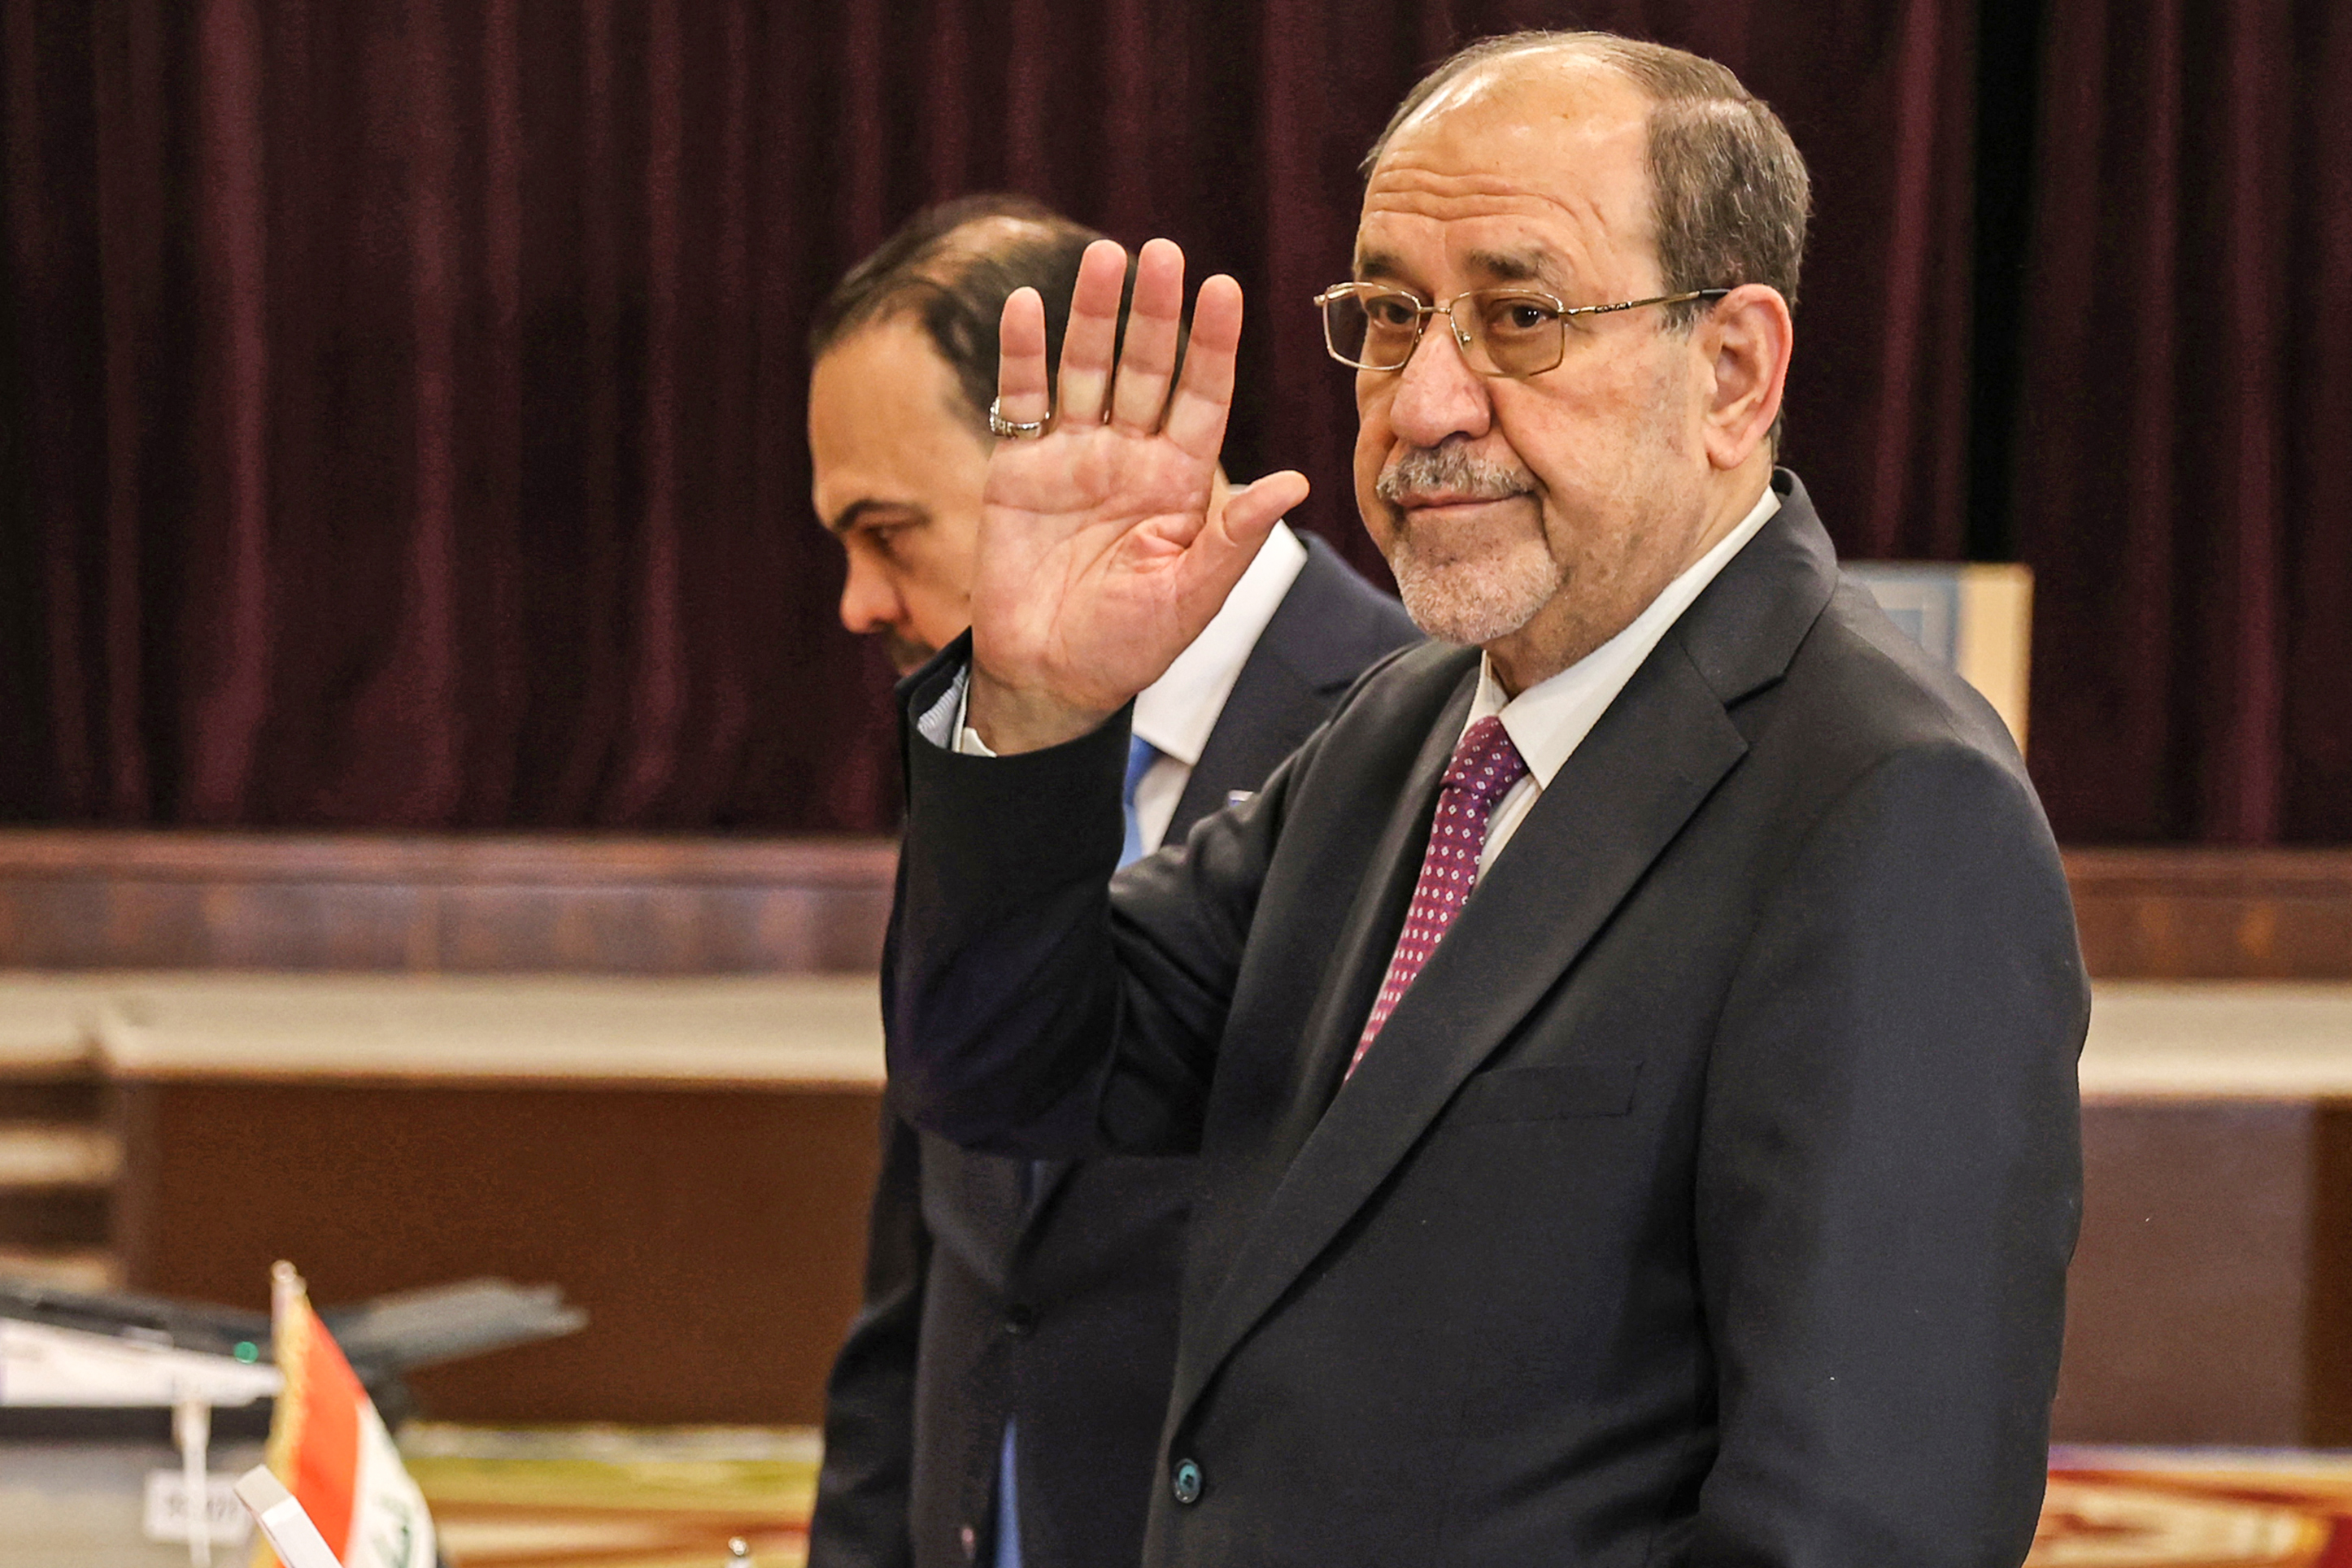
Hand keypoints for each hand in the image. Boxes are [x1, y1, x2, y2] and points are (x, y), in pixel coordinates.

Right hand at [966, 238, 1310, 752]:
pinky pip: (1022, 401)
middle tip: (1162, 251)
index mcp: (1182, 481)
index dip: (1213, 344)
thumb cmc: (1128, 645)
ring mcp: (1074, 456)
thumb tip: (1295, 483)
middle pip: (1146, 367)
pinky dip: (1022, 353)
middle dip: (1155, 311)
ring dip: (1094, 314)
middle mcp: (1131, 456)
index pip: (1203, 396)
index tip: (1224, 288)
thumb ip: (1234, 539)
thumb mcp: (1192, 598)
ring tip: (1104, 258)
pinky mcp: (1018, 470)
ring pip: (1087, 369)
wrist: (1048, 678)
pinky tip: (1026, 304)